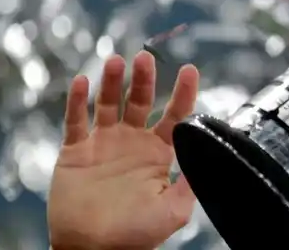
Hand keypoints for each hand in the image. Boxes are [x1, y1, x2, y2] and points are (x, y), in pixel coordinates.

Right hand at [48, 51, 200, 249]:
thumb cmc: (135, 235)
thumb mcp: (174, 210)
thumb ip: (191, 181)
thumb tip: (212, 153)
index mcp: (158, 153)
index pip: (174, 115)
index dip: (182, 92)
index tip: (189, 70)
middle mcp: (132, 143)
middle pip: (140, 100)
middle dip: (144, 78)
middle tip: (145, 57)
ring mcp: (103, 144)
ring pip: (108, 103)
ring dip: (112, 81)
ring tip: (116, 62)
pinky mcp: (76, 151)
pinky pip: (75, 120)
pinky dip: (77, 100)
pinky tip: (82, 81)